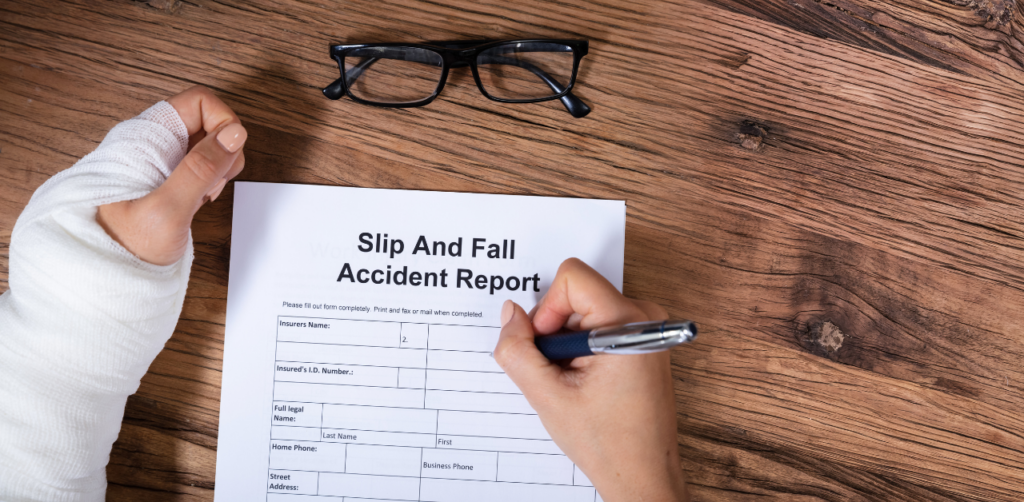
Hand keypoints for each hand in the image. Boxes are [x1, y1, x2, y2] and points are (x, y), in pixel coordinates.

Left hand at [96, 86, 246, 265]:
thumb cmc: (125, 247)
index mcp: (145, 139)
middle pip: (208, 120)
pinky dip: (213, 181)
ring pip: (210, 144)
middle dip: (225, 149)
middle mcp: (154, 145)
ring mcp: (164, 163)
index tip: (227, 153)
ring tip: (203, 195)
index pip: (198, 101)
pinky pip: (204, 167)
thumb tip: (233, 134)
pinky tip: (200, 201)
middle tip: (213, 180)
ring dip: (220, 167)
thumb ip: (201, 169)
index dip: (223, 121)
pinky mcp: (171, 182)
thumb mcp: (168, 208)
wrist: (109, 277)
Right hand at [494, 258, 687, 501]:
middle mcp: (643, 317)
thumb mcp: (547, 396)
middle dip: (555, 330)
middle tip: (559, 372)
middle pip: (576, 294)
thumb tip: (509, 313)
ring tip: (575, 382)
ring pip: (583, 312)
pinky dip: (581, 350)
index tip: (550, 347)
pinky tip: (586, 382)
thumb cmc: (608, 442)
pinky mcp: (642, 340)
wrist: (643, 475)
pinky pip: (597, 326)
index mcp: (628, 323)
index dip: (547, 309)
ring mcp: (646, 328)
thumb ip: (517, 351)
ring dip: (567, 344)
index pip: (572, 277)